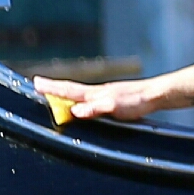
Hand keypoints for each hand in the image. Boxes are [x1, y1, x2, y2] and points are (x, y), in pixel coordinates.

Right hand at [33, 77, 159, 122]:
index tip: (36, 83)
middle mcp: (98, 92)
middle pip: (71, 90)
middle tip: (38, 84)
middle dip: (54, 88)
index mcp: (96, 94)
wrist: (157, 95)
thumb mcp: (116, 107)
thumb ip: (96, 109)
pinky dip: (79, 100)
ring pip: (80, 94)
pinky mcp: (113, 100)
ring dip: (65, 93)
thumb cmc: (138, 101)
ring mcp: (105, 95)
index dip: (52, 89)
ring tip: (54, 93)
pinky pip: (89, 100)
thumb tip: (75, 111)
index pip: (69, 90)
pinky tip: (82, 104)